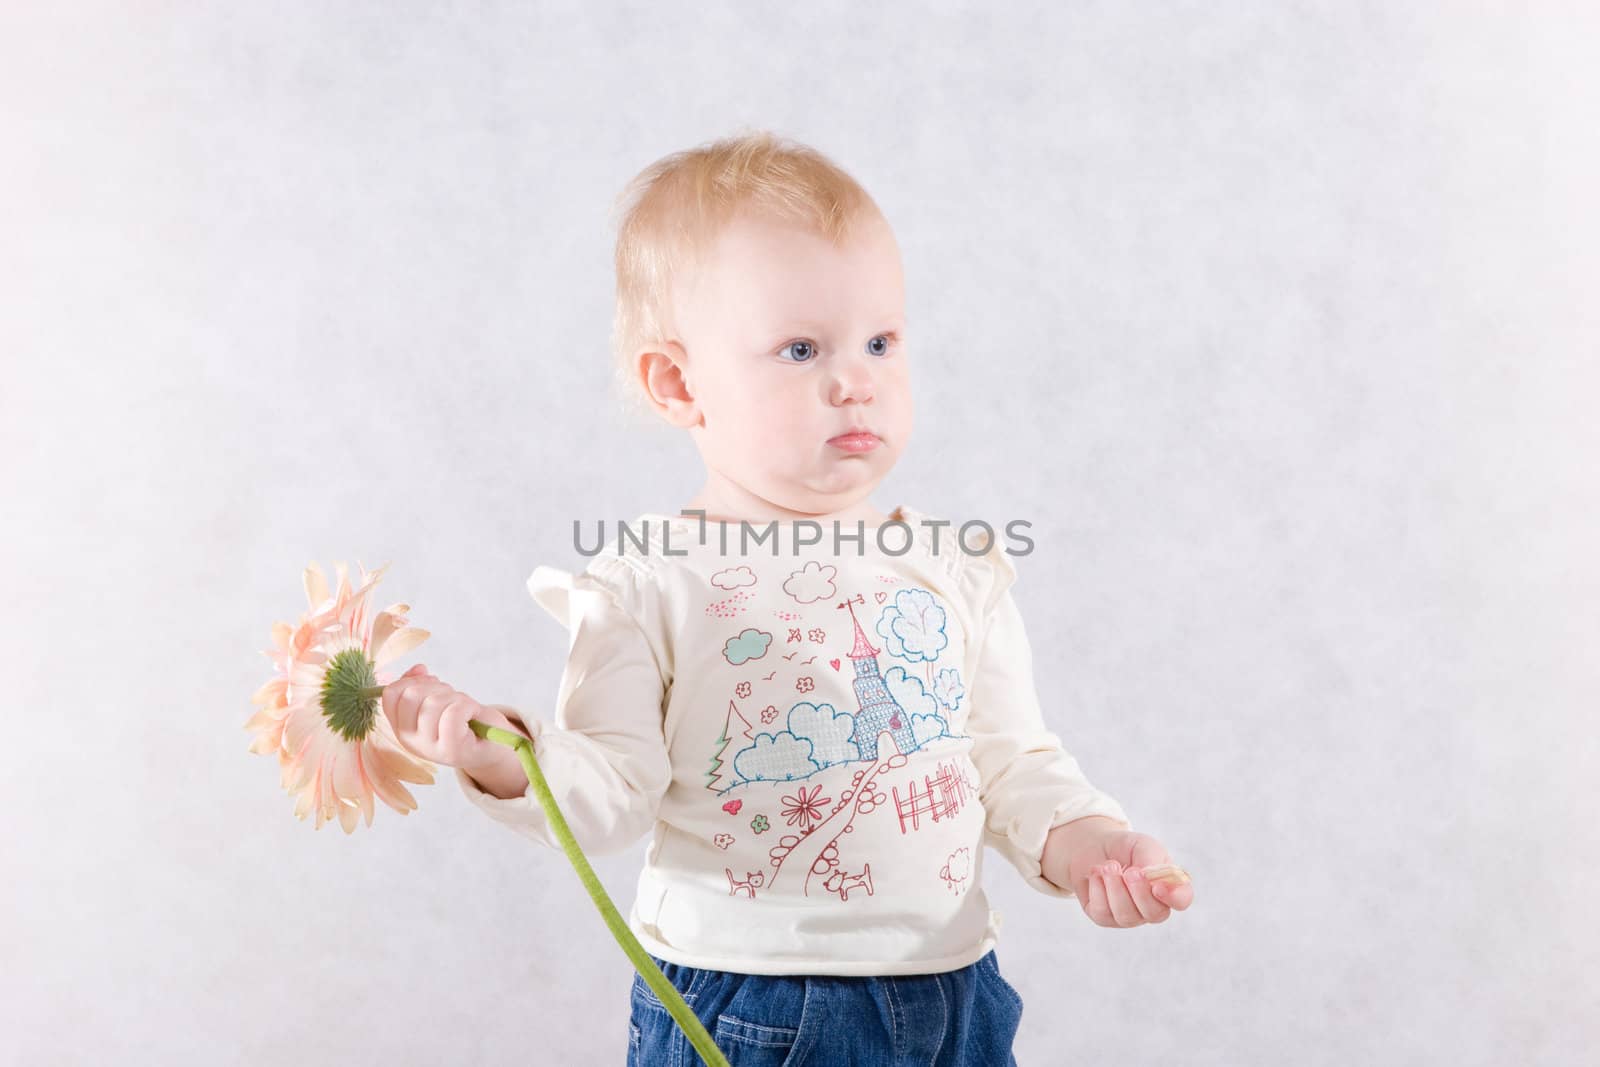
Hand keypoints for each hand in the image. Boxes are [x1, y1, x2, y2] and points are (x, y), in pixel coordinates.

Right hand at [380, 664, 517, 774]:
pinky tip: (472, 715)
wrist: (493, 745)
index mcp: (402, 728)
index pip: (390, 694)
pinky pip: (453, 713)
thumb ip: (420, 685)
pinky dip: (468, 706)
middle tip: (451, 698)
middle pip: (411, 694)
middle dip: (435, 687)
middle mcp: (409, 741)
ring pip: (433, 702)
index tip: (431, 684)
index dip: (411, 680)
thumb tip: (418, 669)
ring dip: (455, 697)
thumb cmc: (465, 720)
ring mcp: (429, 748)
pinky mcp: (451, 750)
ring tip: (465, 709)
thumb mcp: (438, 700)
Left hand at [1064, 827, 1193, 927]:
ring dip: (1116, 888)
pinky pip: (1103, 913)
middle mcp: (1152, 906)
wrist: (1094, 846)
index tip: (1158, 886)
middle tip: (1130, 871)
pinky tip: (1097, 873)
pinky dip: (1098, 889)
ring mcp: (1129, 916)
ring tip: (1108, 866)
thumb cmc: (1125, 848)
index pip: (1182, 900)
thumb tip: (1151, 878)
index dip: (1174, 897)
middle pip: (1155, 914)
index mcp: (1168, 886)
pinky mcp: (1105, 917)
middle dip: (1140, 893)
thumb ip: (1151, 860)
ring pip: (1127, 916)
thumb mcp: (1142, 845)